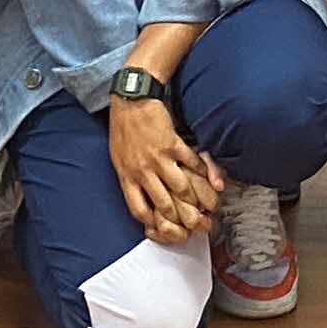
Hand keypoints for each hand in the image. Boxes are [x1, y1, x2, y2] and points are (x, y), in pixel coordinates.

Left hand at [109, 91, 219, 242]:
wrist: (131, 101)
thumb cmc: (123, 130)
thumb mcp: (118, 158)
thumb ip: (130, 178)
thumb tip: (141, 197)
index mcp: (126, 176)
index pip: (139, 210)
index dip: (154, 223)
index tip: (164, 227)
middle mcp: (142, 171)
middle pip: (164, 205)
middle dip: (181, 219)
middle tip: (193, 223)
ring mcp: (158, 159)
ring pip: (181, 189)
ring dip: (194, 199)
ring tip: (203, 205)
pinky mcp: (173, 144)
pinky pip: (191, 164)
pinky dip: (202, 172)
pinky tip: (208, 178)